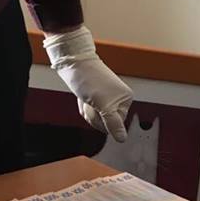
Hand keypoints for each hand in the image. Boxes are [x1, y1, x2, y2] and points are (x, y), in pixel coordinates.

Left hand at [44, 26, 132, 141]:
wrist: (73, 61)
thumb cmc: (89, 80)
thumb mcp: (103, 106)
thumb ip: (113, 124)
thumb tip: (122, 139)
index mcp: (126, 99)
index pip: (115, 125)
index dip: (102, 120)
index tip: (97, 106)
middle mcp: (119, 99)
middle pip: (106, 122)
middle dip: (94, 115)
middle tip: (90, 101)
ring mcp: (108, 97)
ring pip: (97, 117)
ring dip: (87, 111)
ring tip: (85, 97)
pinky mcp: (97, 96)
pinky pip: (91, 110)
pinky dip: (84, 107)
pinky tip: (82, 97)